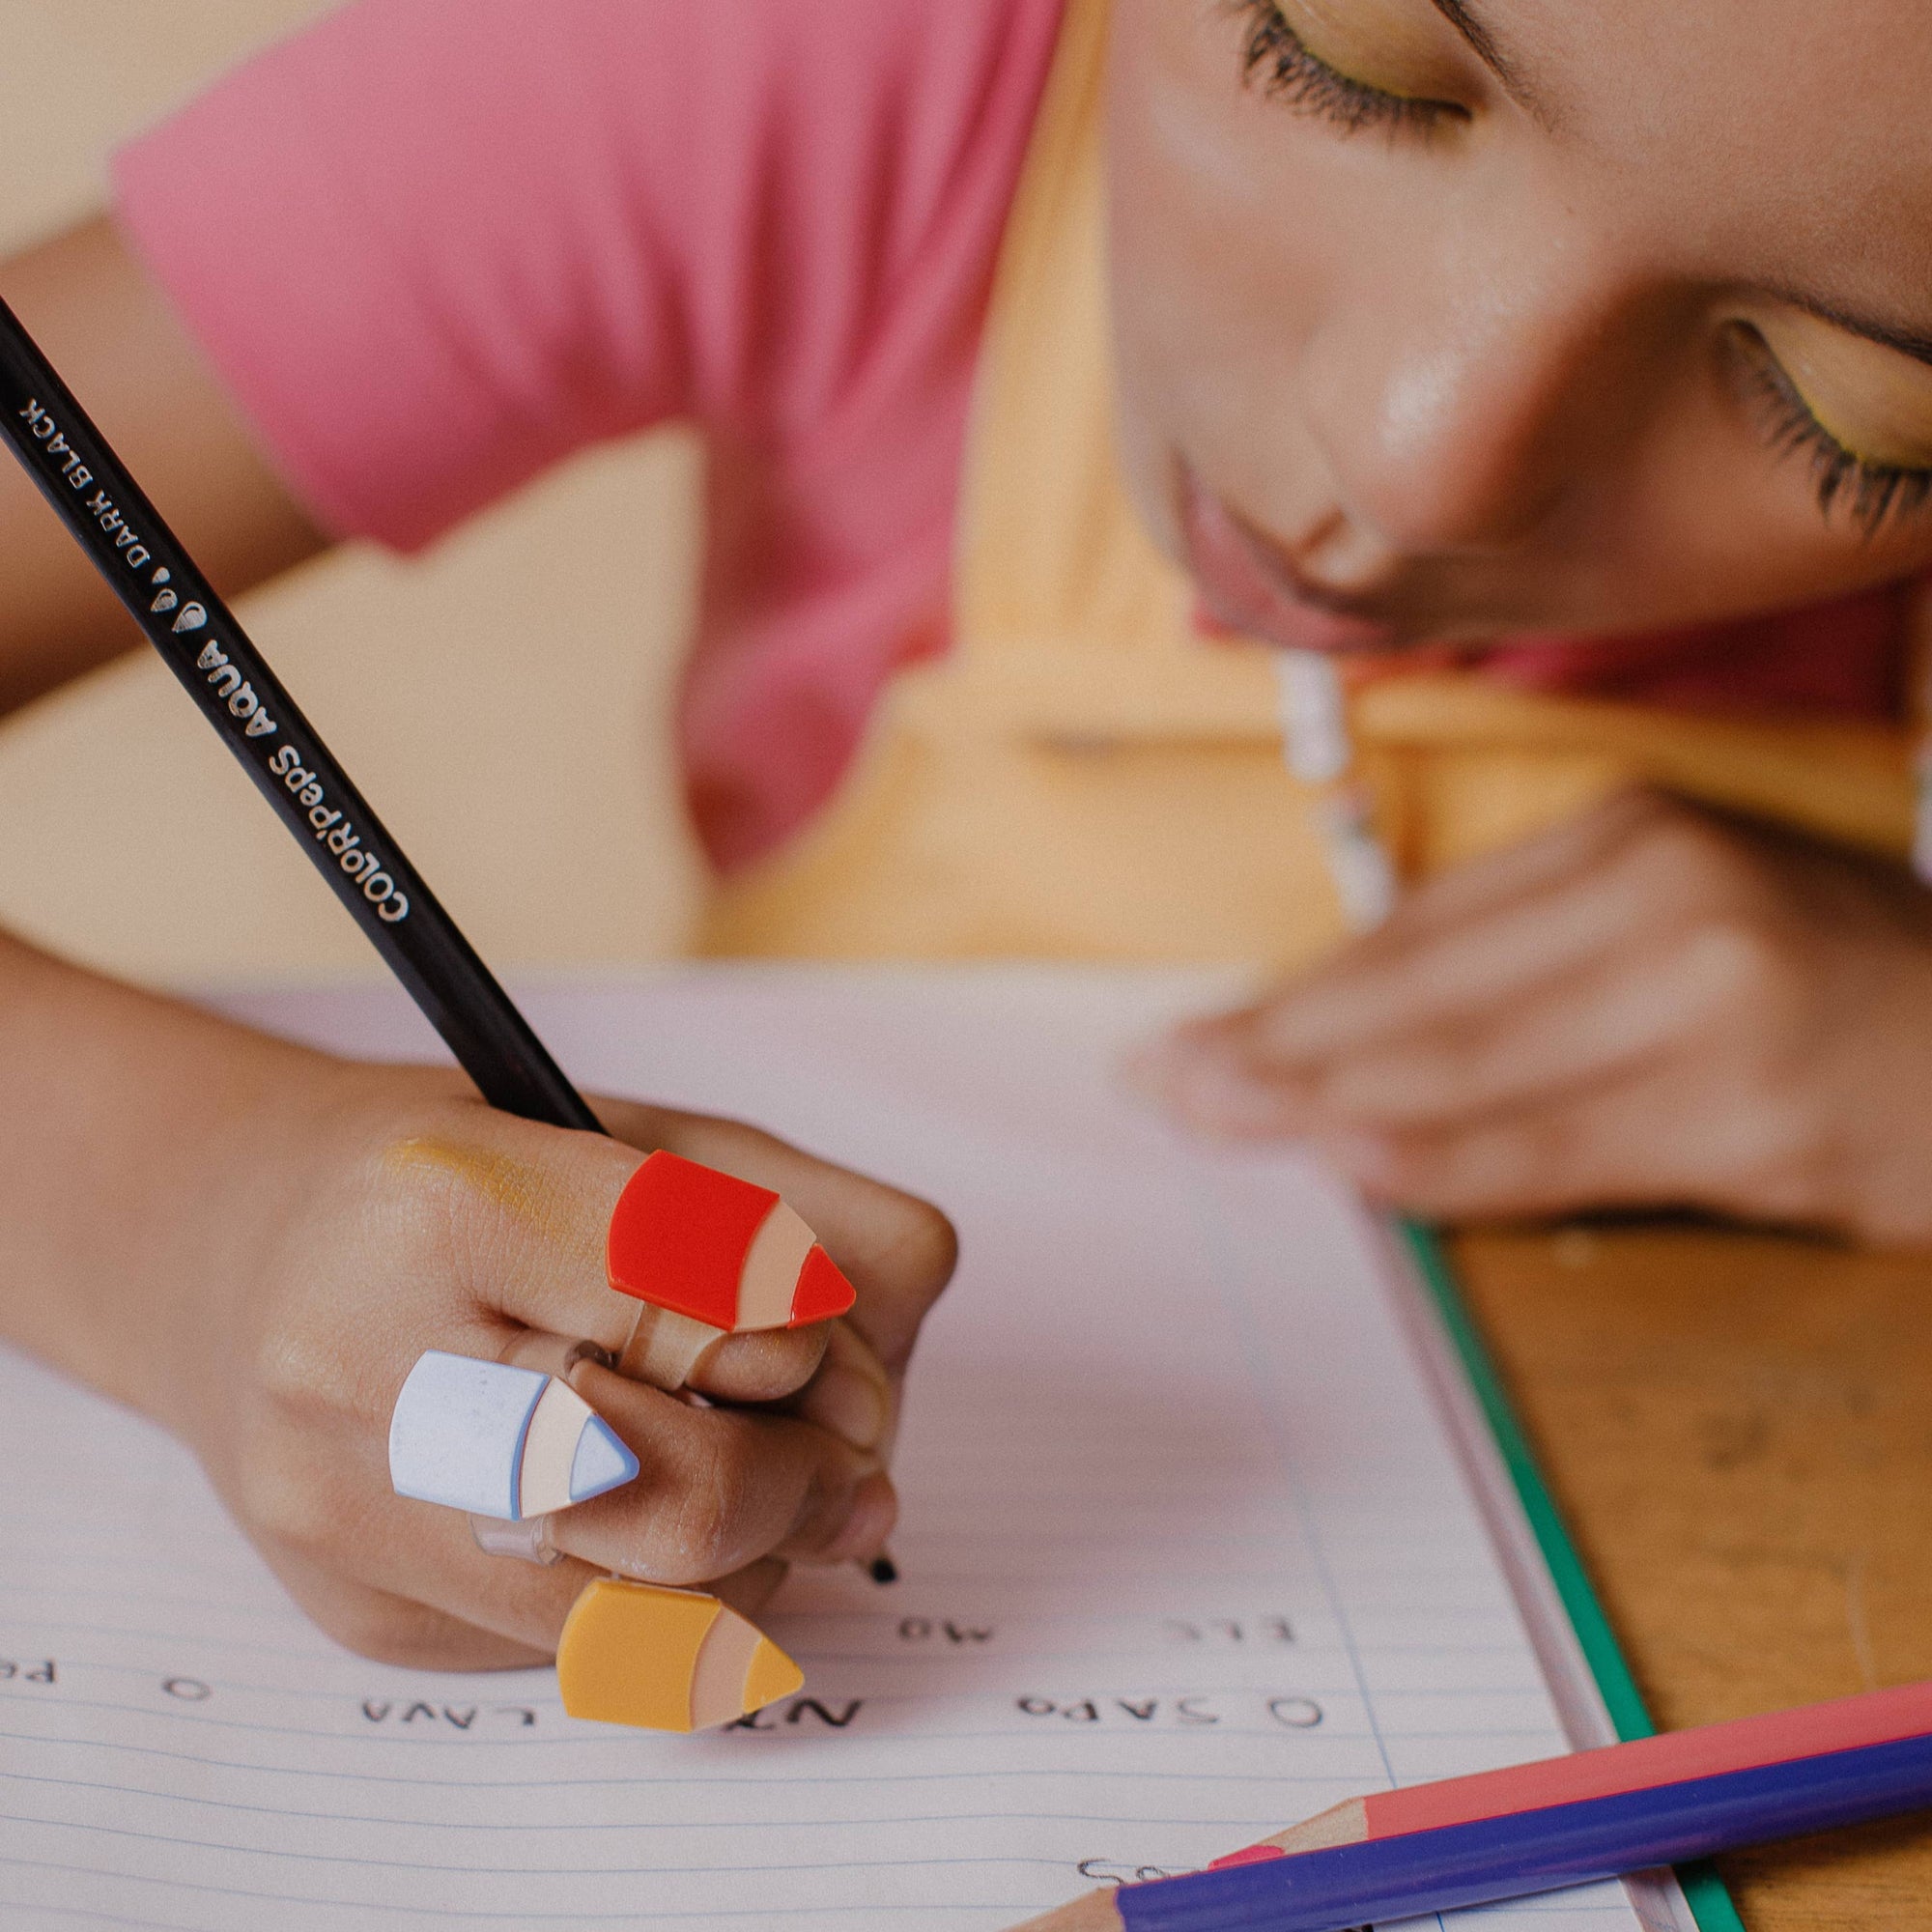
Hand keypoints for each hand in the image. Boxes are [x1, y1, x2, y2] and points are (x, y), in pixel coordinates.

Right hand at [155, 1062, 955, 1669]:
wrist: (243, 1253)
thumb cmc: (477, 1177)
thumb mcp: (648, 1136)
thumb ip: (812, 1228)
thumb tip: (874, 1417)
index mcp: (441, 1200)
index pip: (699, 1301)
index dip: (799, 1325)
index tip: (808, 1325)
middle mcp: (363, 1363)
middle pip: (685, 1492)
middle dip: (811, 1477)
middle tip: (840, 1440)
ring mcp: (350, 1509)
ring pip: (651, 1610)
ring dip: (766, 1557)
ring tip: (772, 1483)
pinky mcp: (365, 1611)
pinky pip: (592, 1651)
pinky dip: (682, 1597)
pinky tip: (664, 1517)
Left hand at [1134, 788, 1931, 1244]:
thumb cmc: (1820, 988)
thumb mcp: (1673, 924)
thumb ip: (1521, 967)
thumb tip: (1340, 1037)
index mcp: (1625, 840)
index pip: (1414, 934)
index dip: (1292, 993)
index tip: (1191, 1035)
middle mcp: (1659, 897)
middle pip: (1416, 990)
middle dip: (1270, 1045)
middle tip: (1158, 1081)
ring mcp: (1708, 997)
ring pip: (1463, 1066)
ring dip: (1318, 1103)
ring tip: (1212, 1120)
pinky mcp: (1749, 1110)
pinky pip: (1552, 1151)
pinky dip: (1438, 1164)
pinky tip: (1346, 1167)